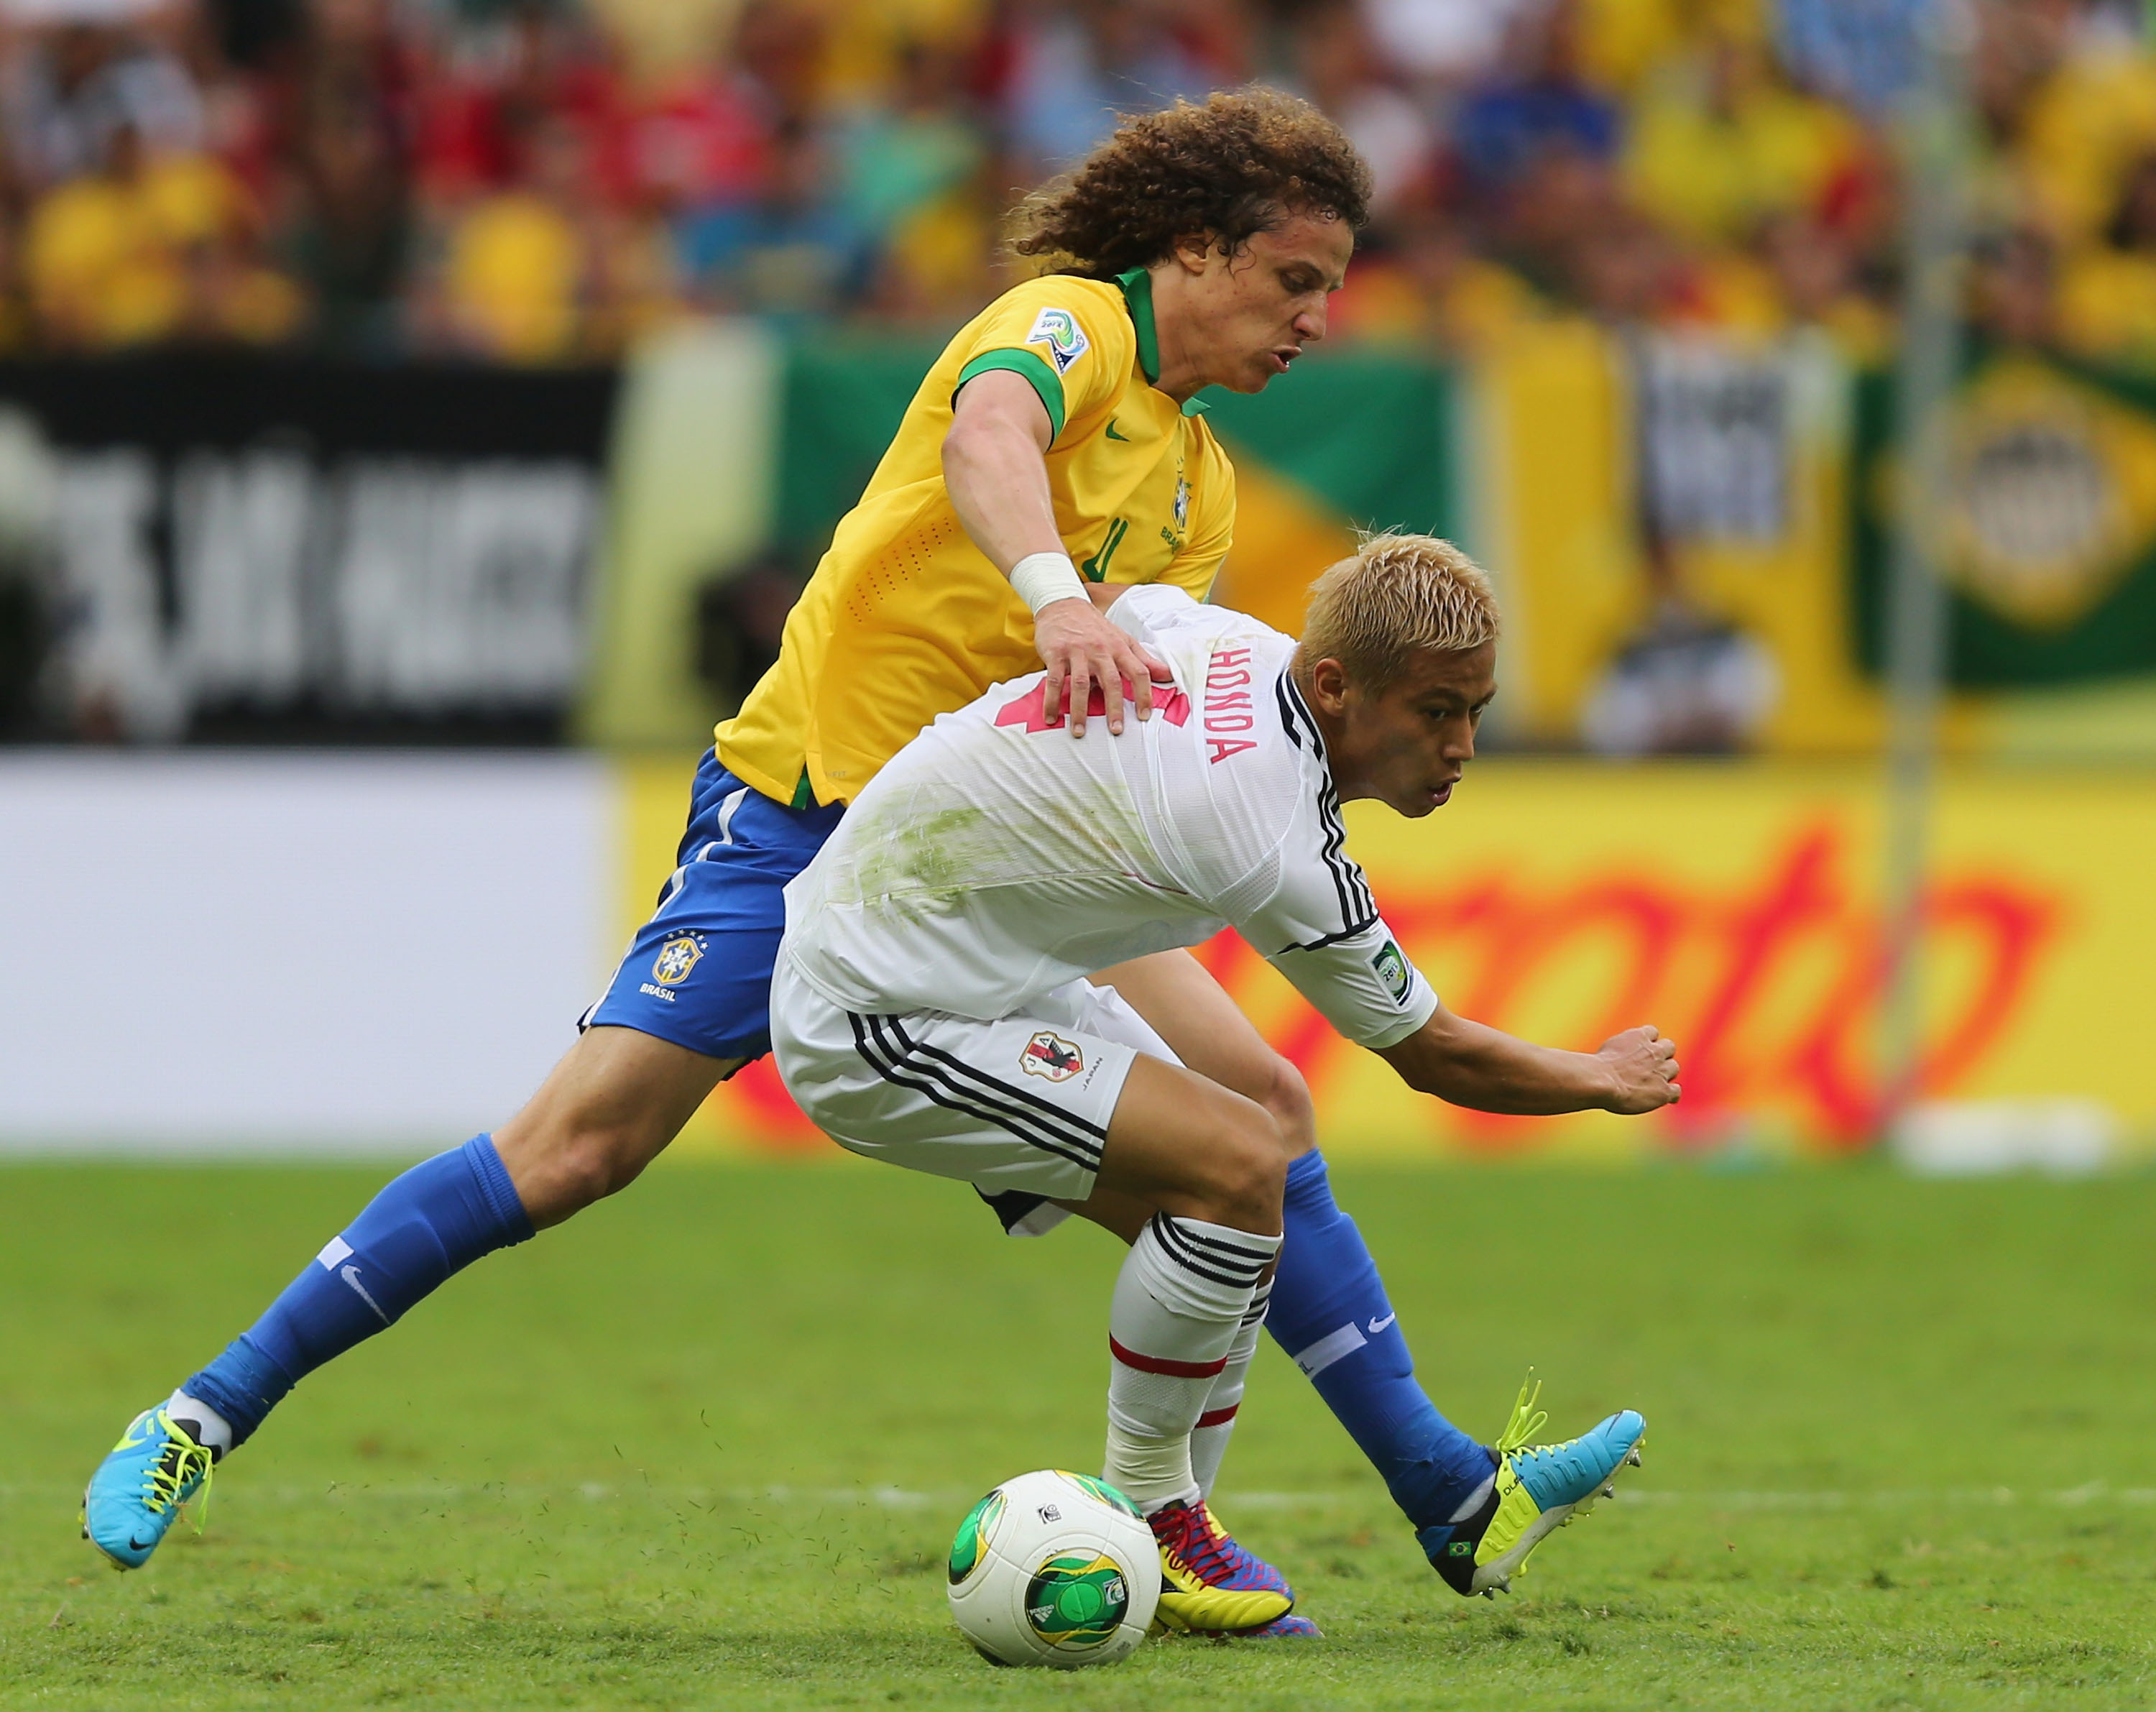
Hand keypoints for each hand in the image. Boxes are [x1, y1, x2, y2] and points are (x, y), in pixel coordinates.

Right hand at [1034, 596, 1169, 735]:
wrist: (1063, 605)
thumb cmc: (1095, 627)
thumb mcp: (1122, 639)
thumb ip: (1143, 659)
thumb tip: (1168, 674)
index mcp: (1119, 648)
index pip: (1138, 672)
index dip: (1143, 694)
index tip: (1144, 716)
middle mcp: (1100, 650)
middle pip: (1111, 681)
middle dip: (1114, 708)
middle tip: (1115, 730)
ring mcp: (1077, 652)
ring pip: (1081, 684)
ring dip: (1080, 710)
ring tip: (1080, 731)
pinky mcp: (1056, 654)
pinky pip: (1055, 681)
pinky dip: (1052, 701)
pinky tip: (1051, 717)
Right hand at [1595, 1025, 1679, 1113]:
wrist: (1601, 1082)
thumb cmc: (1597, 1067)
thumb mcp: (1609, 1048)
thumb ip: (1622, 1049)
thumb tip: (1620, 1054)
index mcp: (1639, 1036)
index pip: (1652, 1032)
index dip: (1647, 1042)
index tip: (1639, 1051)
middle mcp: (1655, 1051)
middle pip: (1669, 1047)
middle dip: (1662, 1055)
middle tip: (1648, 1067)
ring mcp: (1661, 1071)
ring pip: (1674, 1068)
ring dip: (1665, 1074)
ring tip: (1650, 1084)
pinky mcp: (1663, 1091)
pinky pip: (1676, 1091)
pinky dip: (1670, 1095)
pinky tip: (1658, 1098)